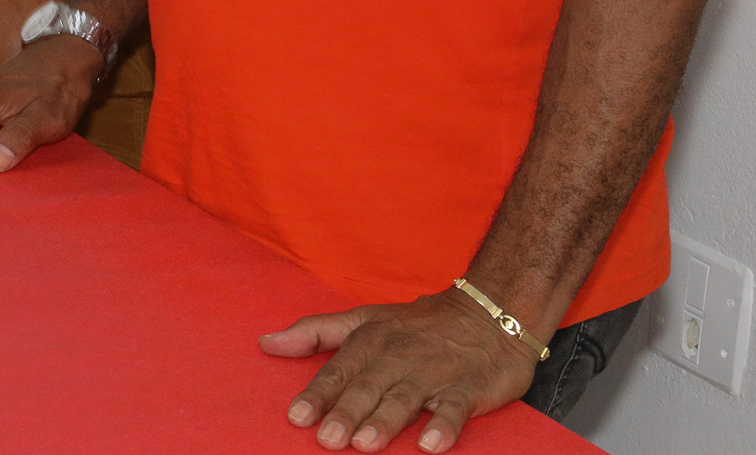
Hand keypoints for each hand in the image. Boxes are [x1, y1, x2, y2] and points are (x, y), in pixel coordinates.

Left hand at [262, 289, 540, 451]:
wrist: (488, 313)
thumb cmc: (416, 324)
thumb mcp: (363, 320)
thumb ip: (315, 333)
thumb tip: (267, 343)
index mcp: (370, 341)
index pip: (338, 371)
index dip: (318, 394)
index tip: (297, 417)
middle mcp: (398, 356)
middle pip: (367, 388)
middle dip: (346, 413)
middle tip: (327, 440)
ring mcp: (433, 373)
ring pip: (405, 398)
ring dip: (385, 421)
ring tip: (366, 444)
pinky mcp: (469, 388)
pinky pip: (455, 409)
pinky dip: (443, 425)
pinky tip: (430, 444)